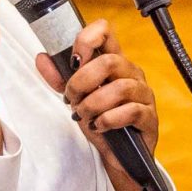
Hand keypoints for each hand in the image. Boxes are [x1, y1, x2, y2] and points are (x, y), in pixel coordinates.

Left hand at [37, 20, 160, 190]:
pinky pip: (131, 111)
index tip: (74, 59)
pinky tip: (99, 126)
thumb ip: (60, 79)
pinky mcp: (149, 117)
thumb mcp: (76, 98)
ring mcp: (143, 95)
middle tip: (72, 98)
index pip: (106, 32)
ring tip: (84, 116)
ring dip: (93, 103)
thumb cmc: (101, 122)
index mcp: (114, 63)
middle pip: (110, 61)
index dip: (88, 39)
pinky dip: (108, 119)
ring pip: (120, 88)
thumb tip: (42, 58)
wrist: (118, 157)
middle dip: (83, 81)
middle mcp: (131, 74)